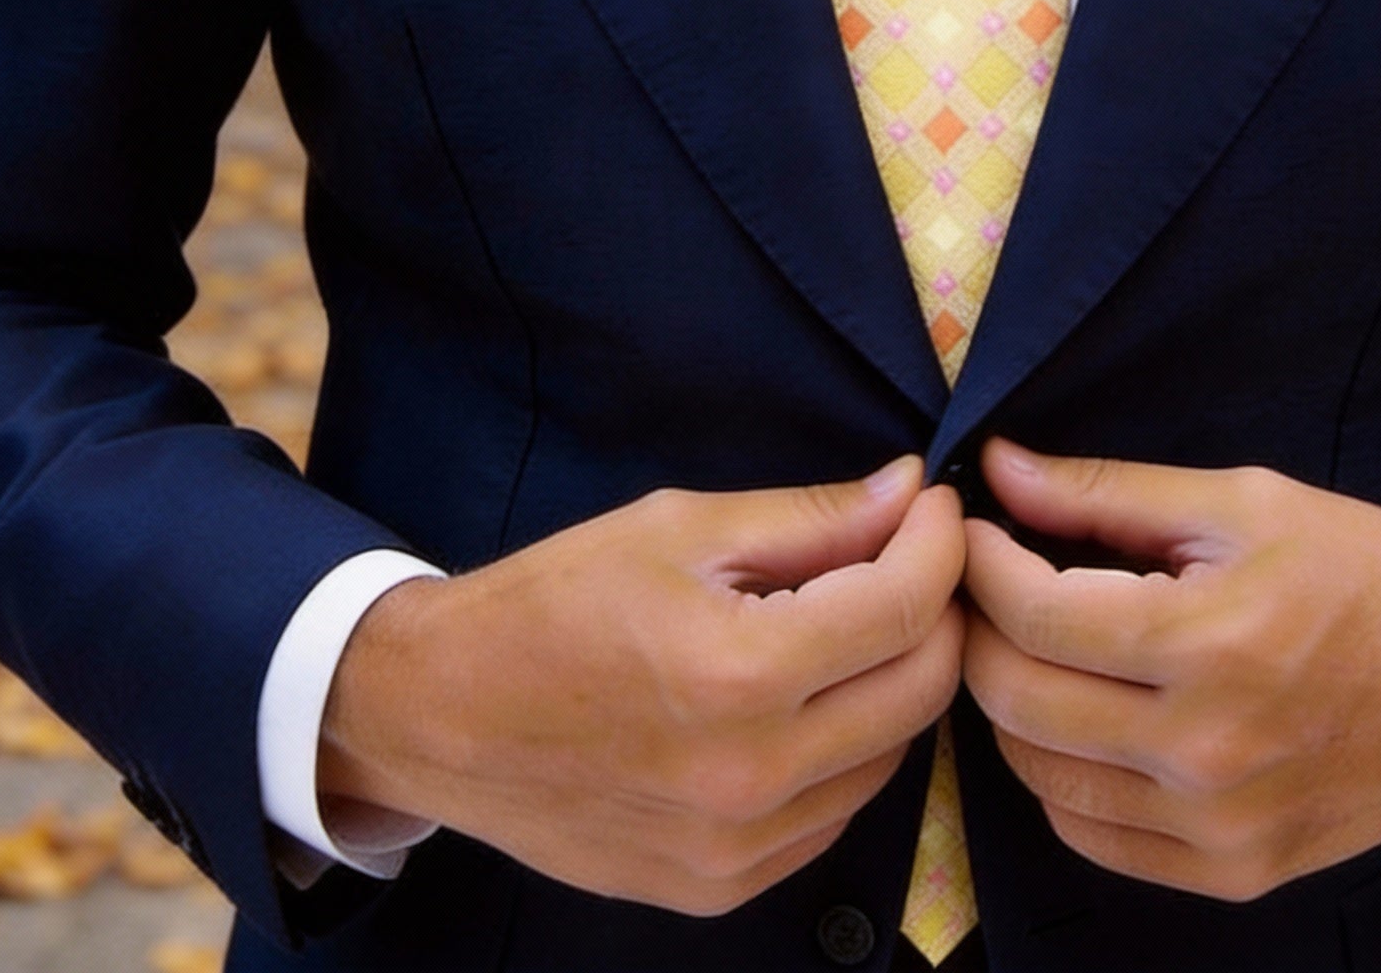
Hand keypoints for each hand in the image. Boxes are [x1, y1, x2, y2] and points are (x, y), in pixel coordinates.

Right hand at [319, 458, 965, 913]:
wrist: (441, 716)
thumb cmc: (553, 603)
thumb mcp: (679, 528)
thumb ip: (810, 518)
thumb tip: (910, 492)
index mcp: (738, 673)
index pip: (904, 607)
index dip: (940, 542)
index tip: (935, 506)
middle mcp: (750, 776)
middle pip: (921, 690)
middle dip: (937, 610)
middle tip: (911, 557)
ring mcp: (738, 849)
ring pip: (890, 757)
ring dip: (894, 681)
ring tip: (853, 622)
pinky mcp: (721, 889)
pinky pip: (834, 813)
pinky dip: (846, 749)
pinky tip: (805, 698)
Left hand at [960, 440, 1380, 901]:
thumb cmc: (1365, 568)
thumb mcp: (1242, 502)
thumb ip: (1107, 493)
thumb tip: (1000, 468)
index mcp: (1209, 644)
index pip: (1032, 614)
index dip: (980, 561)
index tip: (972, 526)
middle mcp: (1206, 751)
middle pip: (1016, 700)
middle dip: (979, 628)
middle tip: (984, 581)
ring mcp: (1218, 826)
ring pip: (1039, 777)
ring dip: (1011, 704)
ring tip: (1029, 644)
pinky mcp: (1234, 871)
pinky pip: (1093, 836)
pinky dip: (1062, 776)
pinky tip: (1080, 717)